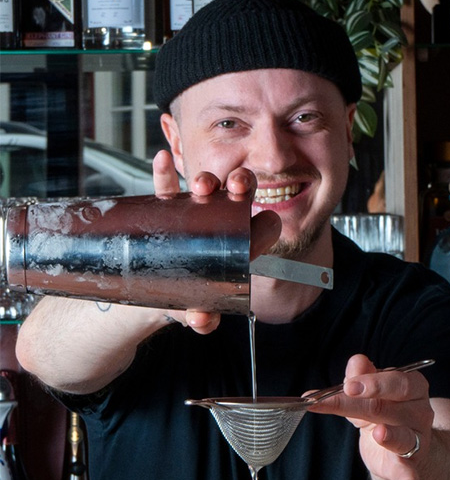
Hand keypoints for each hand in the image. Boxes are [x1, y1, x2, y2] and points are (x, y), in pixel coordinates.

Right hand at [152, 153, 280, 332]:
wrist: (154, 296)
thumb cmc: (188, 301)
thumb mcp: (196, 312)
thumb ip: (203, 318)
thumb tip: (200, 319)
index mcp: (239, 246)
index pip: (261, 228)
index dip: (265, 223)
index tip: (261, 220)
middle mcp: (221, 222)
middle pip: (238, 195)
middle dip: (241, 184)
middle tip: (236, 187)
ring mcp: (194, 212)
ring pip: (206, 188)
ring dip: (207, 180)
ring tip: (203, 186)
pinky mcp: (164, 210)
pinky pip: (165, 188)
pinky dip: (164, 173)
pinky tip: (162, 159)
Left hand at [307, 354, 435, 479]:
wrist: (400, 446)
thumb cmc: (383, 412)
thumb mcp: (370, 393)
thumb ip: (362, 377)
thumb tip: (357, 361)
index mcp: (412, 387)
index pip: (394, 381)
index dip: (372, 381)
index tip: (347, 384)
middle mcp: (420, 411)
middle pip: (388, 406)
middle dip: (364, 401)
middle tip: (341, 396)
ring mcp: (418, 439)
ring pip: (402, 436)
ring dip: (391, 436)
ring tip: (378, 433)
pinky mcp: (411, 464)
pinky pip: (410, 473)